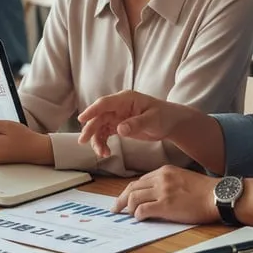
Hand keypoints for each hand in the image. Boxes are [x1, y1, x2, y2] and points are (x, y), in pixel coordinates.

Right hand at [77, 90, 194, 157]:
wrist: (171, 123)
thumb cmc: (164, 116)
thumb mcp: (153, 119)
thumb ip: (136, 123)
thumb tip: (120, 129)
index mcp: (126, 99)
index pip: (105, 103)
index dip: (92, 110)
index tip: (82, 119)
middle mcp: (119, 107)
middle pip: (99, 116)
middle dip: (90, 128)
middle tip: (83, 141)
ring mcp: (117, 116)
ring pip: (100, 127)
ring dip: (97, 140)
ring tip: (102, 153)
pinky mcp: (118, 126)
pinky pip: (105, 134)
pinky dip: (103, 143)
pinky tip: (106, 152)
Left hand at [113, 166, 219, 223]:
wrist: (217, 196)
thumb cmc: (204, 190)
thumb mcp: (182, 177)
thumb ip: (166, 182)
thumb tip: (152, 194)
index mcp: (164, 171)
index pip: (139, 181)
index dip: (129, 191)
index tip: (125, 198)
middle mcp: (161, 179)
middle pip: (132, 188)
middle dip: (121, 199)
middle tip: (116, 208)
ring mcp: (162, 192)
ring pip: (134, 198)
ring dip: (128, 208)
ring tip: (128, 215)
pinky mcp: (165, 206)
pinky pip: (143, 210)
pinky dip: (138, 215)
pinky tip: (140, 219)